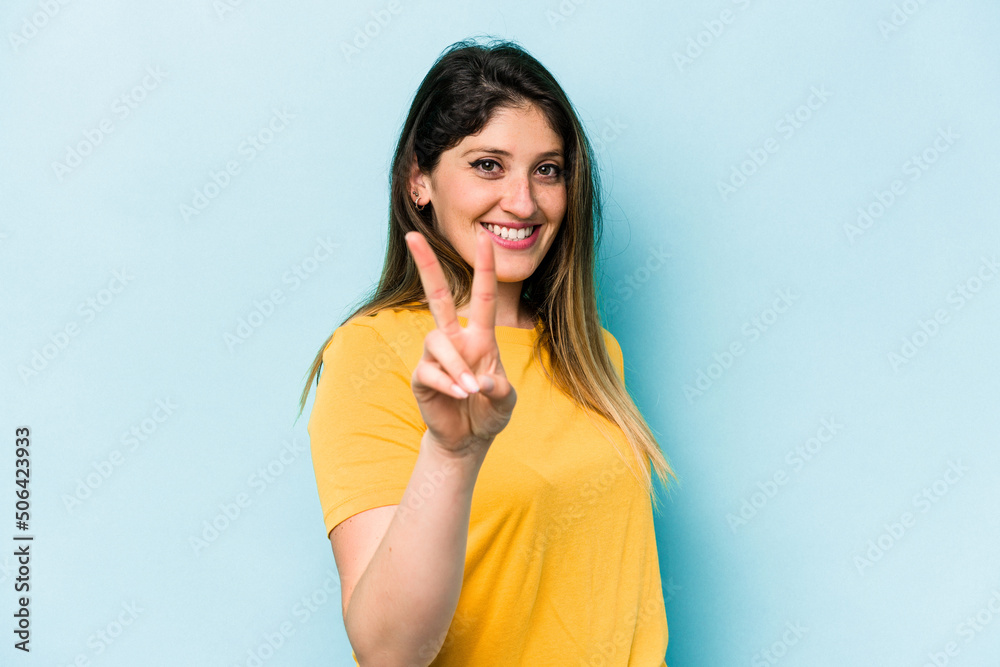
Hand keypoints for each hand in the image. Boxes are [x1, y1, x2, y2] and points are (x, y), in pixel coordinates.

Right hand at [403, 229, 516, 458]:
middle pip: (438, 296)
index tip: (485, 238)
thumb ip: (499, 390)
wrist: (469, 439)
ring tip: (471, 390)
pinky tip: (460, 396)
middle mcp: (455, 340)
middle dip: (426, 265)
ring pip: (438, 342)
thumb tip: (480, 380)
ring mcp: (436, 357)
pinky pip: (431, 371)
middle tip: (412, 235)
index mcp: (480, 337)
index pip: (483, 296)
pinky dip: (448, 384)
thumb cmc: (489, 411)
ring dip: (456, 366)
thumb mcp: (505, 402)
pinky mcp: (422, 376)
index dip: (485, 268)